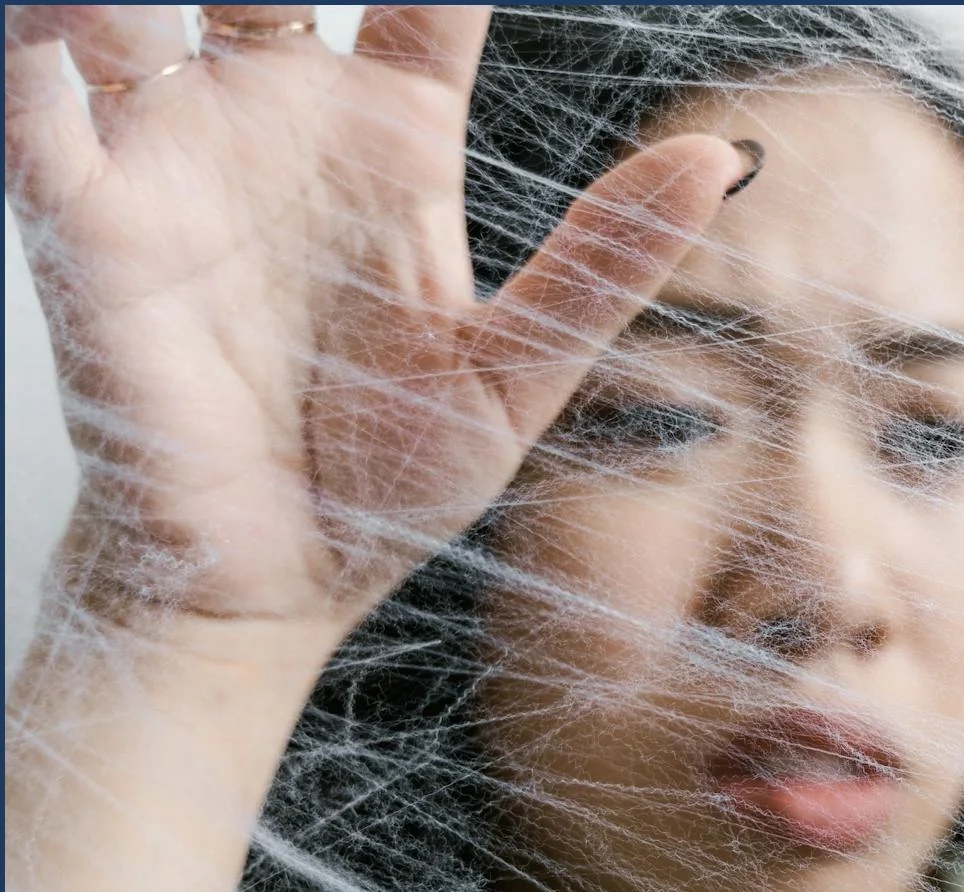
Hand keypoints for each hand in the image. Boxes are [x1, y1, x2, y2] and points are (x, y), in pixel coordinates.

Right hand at [6, 4, 745, 644]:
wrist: (276, 586)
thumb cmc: (394, 486)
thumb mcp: (522, 378)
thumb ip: (607, 263)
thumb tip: (720, 161)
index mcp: (393, 151)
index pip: (421, 4)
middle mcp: (282, 130)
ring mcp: (180, 160)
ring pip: (133, 5)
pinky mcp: (89, 218)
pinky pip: (37, 97)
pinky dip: (37, 41)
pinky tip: (68, 13)